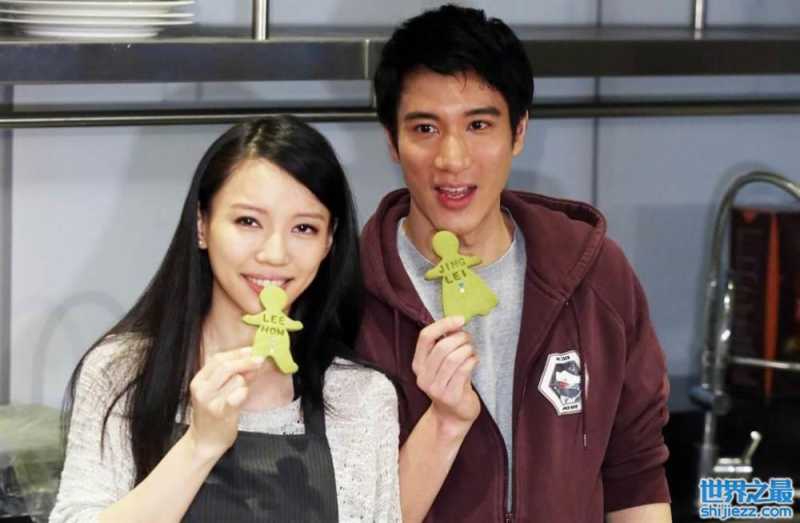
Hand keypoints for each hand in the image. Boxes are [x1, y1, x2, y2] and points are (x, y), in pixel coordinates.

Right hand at [186, 347, 262, 458]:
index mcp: (199, 380)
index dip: (237, 353)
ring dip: (245, 383)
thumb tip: (252, 360)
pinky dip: (244, 392)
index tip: (252, 349)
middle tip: (261, 359)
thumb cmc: (213, 415)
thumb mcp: (217, 391)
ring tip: (241, 393)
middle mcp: (202, 389)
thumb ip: (233, 375)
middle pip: (226, 366)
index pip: (217, 359)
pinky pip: (238, 394)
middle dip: (246, 361)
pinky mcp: (221, 412)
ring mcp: (210, 401)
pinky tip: (244, 396)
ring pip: (236, 379)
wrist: (205, 441)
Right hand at [412, 316, 479, 437]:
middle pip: (441, 347)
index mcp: (418, 364)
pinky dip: (472, 360)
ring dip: (467, 349)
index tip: (460, 319)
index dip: (443, 324)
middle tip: (469, 339)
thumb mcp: (442, 364)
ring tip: (471, 351)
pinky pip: (464, 370)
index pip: (425, 337)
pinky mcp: (450, 397)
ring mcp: (435, 388)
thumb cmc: (451, 383)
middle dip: (460, 338)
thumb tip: (457, 323)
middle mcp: (423, 377)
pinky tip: (474, 361)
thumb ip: (445, 344)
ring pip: (453, 358)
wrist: (453, 415)